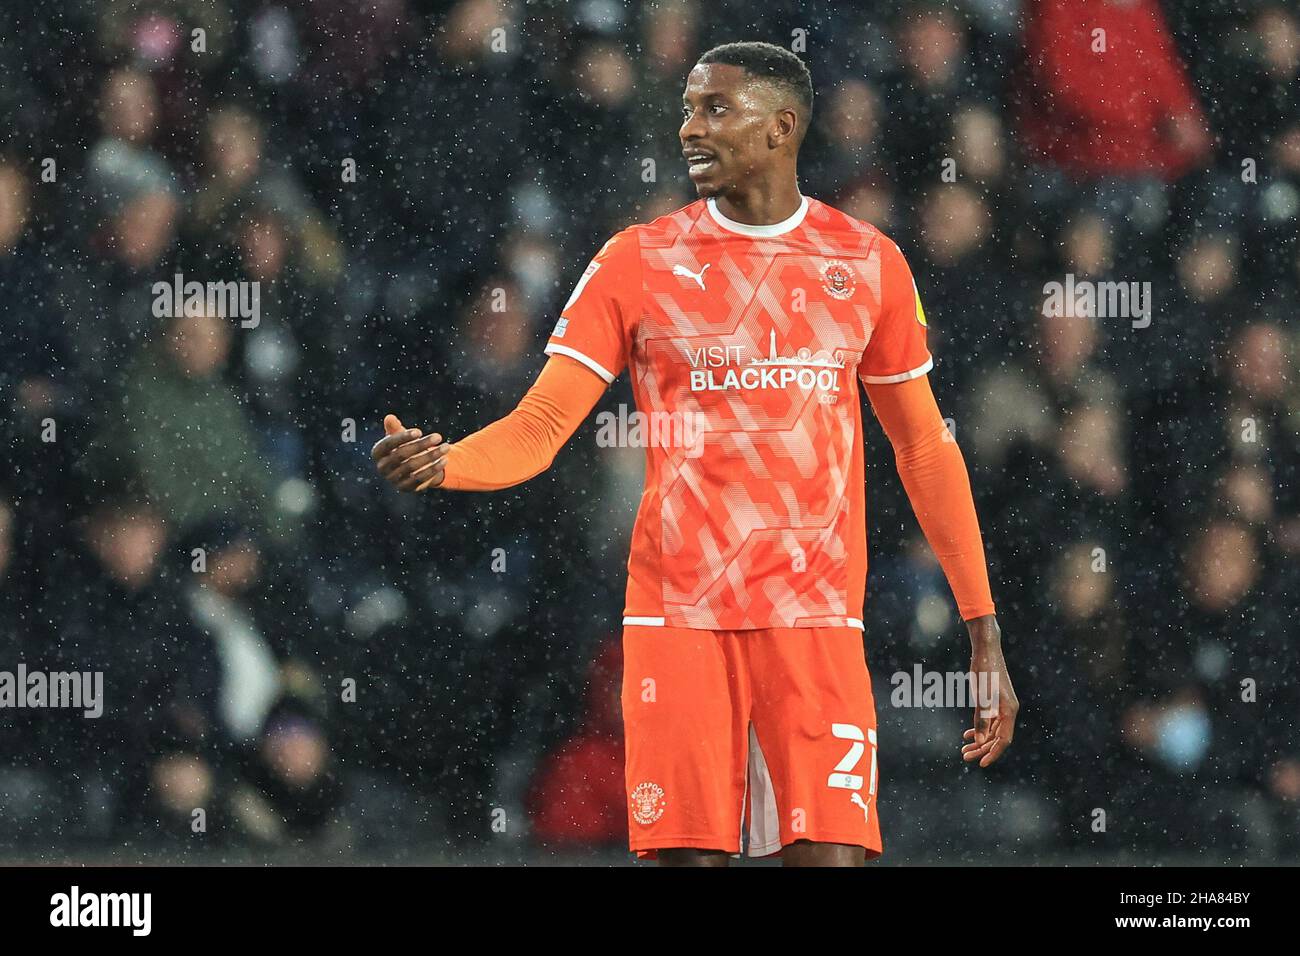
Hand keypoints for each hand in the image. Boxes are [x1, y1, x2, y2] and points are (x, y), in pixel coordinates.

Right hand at [371, 414, 449, 490]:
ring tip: (446, 447)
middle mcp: (382, 468)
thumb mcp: (399, 436)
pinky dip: (433, 469)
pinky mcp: (406, 488)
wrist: (412, 468)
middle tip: (438, 436)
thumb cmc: (404, 447)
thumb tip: (389, 417)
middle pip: (401, 454)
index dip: (403, 437)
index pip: (388, 444)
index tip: (420, 432)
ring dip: (431, 456)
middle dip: (421, 445)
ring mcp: (393, 479)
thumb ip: (394, 428)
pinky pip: (420, 478)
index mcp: (377, 453)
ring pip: (412, 466)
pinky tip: (445, 460)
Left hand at [962, 616, 1017, 767]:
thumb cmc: (984, 670)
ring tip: (965, 749)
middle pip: (998, 738)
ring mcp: (1003, 706)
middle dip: (982, 749)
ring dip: (980, 741)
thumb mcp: (981, 696)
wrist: (986, 649)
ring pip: (993, 731)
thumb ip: (982, 719)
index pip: (1003, 740)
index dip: (993, 753)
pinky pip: (990, 722)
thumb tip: (981, 742)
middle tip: (965, 756)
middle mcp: (1009, 710)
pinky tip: (969, 734)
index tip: (980, 764)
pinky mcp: (996, 701)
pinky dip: (980, 729)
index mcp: (1009, 711)